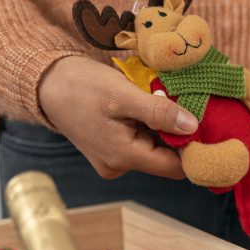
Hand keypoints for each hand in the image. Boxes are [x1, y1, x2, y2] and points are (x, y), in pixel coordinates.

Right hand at [38, 56, 197, 179]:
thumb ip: (158, 112)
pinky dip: (149, 126)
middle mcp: (119, 166)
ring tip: (163, 101)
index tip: (205, 123)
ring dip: (163, 128)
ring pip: (154, 150)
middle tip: (185, 104)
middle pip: (166, 159)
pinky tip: (148, 106)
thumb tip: (192, 126)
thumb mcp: (123, 93)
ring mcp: (114, 161)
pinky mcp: (111, 150)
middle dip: (178, 135)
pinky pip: (140, 143)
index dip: (193, 148)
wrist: (45, 82)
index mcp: (123, 157)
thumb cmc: (81, 85)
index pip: (175, 167)